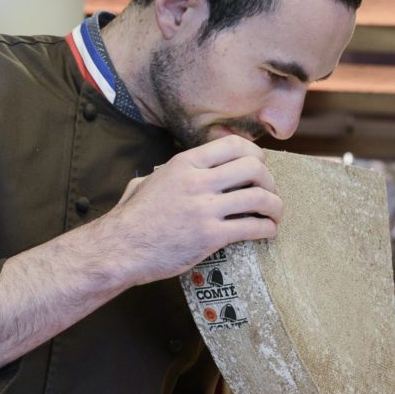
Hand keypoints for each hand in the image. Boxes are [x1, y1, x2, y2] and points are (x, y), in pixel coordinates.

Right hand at [103, 135, 282, 286]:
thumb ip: (171, 173)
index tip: (259, 167)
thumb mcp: (149, 182)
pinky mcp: (210, 236)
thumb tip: (182, 170)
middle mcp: (198, 181)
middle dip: (269, 181)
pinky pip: (252, 227)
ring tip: (274, 214)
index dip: (255, 155)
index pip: (234, 145)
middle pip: (254, 168)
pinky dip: (266, 229)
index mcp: (185, 163)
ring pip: (259, 198)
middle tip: (269, 193)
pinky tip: (267, 231)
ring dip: (275, 207)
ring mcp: (205, 209)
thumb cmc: (131, 218)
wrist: (120, 248)